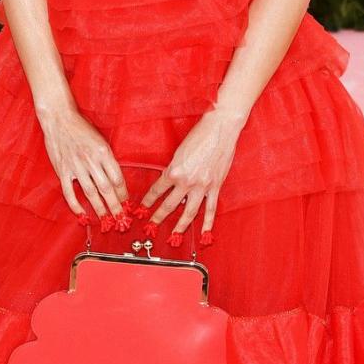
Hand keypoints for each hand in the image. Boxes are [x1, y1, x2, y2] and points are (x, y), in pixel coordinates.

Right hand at [37, 103, 126, 221]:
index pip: (117, 178)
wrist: (59, 118)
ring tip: (106, 220)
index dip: (123, 193)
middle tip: (121, 220)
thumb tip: (115, 179)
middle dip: (115, 206)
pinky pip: (69, 192)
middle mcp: (90, 160)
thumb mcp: (100, 139)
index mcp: (103, 152)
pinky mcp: (62, 170)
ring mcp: (75, 166)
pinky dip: (76, 205)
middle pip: (106, 189)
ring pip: (90, 192)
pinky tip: (82, 214)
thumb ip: (107, 158)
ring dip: (99, 208)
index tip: (127, 203)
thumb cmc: (81, 127)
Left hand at [142, 107, 244, 239]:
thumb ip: (175, 168)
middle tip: (152, 226)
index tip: (143, 207)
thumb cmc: (200, 134)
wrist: (220, 129)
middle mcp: (187, 181)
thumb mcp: (179, 151)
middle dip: (158, 217)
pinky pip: (211, 209)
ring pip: (189, 212)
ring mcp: (202, 186)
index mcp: (174, 170)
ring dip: (180, 226)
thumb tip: (172, 181)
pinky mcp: (215, 187)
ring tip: (175, 235)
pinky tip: (205, 232)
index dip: (148, 201)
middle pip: (169, 205)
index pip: (157, 190)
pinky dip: (208, 222)